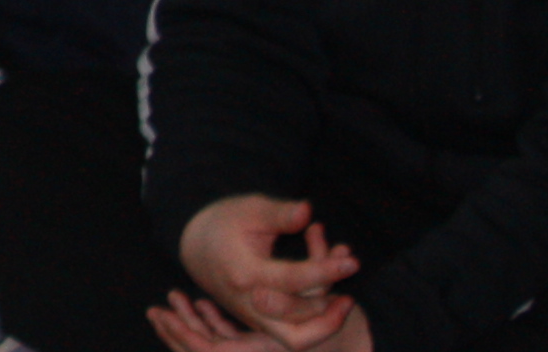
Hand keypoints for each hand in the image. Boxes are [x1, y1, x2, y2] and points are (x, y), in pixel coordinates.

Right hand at [176, 194, 364, 351]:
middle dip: (329, 303)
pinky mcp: (260, 322)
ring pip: (296, 338)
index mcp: (244, 272)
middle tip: (348, 278)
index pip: (292, 280)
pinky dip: (315, 321)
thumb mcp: (249, 209)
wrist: (195, 247)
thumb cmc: (225, 223)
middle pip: (297, 319)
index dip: (325, 270)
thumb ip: (279, 214)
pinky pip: (292, 332)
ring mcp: (253, 316)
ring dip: (326, 323)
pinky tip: (330, 295)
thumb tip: (307, 211)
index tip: (352, 261)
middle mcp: (248, 302)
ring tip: (346, 300)